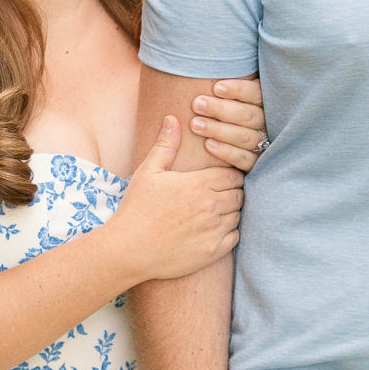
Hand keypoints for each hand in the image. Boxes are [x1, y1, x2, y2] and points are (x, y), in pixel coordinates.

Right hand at [116, 115, 242, 280]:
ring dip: (230, 212)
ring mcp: (214, 230)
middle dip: (231, 193)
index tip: (218, 179)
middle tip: (215, 196)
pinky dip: (228, 233)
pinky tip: (212, 231)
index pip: (234, 175)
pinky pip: (234, 237)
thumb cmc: (137, 208)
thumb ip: (165, 145)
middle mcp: (212, 206)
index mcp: (200, 184)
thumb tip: (172, 118)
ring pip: (237, 215)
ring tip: (212, 213)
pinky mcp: (213, 251)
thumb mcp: (148, 172)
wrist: (129, 249)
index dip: (229, 176)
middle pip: (239, 194)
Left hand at [190, 76, 267, 171]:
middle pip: (248, 116)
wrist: (236, 148)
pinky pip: (244, 159)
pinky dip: (226, 152)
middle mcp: (268, 122)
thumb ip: (224, 84)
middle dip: (221, 110)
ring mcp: (265, 144)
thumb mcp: (233, 93)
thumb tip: (203, 59)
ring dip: (219, 130)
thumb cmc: (229, 110)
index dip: (238, 90)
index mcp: (265, 101)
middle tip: (197, 104)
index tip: (216, 87)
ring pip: (245, 137)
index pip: (257, 94)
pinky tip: (208, 145)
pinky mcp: (257, 163)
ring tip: (195, 124)